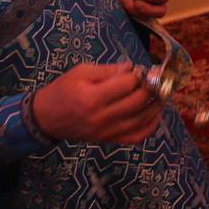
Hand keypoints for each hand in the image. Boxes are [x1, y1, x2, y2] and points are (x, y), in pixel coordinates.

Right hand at [31, 63, 160, 143]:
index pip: (126, 85)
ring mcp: (106, 132)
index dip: (138, 75)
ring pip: (142, 120)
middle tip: (155, 79)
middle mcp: (101, 118)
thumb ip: (109, 70)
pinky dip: (151, 126)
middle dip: (151, 88)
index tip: (141, 69)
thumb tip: (133, 68)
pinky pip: (136, 137)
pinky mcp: (109, 140)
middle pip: (137, 102)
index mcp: (91, 98)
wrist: (46, 117)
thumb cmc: (63, 90)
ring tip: (161, 92)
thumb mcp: (81, 72)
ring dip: (157, 105)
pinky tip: (155, 113)